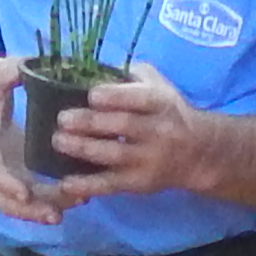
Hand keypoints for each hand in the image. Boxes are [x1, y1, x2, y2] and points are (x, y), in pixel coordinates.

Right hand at [0, 56, 64, 224]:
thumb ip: (7, 71)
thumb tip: (26, 66)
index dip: (5, 183)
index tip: (23, 192)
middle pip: (6, 200)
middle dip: (31, 210)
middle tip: (56, 213)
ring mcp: (4, 180)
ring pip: (22, 206)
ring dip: (48, 210)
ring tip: (77, 202)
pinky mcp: (18, 182)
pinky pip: (34, 200)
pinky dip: (54, 203)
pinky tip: (79, 198)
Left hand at [50, 63, 222, 199]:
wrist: (196, 153)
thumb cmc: (168, 112)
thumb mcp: (159, 86)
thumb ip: (131, 76)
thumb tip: (95, 70)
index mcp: (161, 103)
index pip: (139, 99)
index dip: (114, 97)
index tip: (91, 95)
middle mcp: (157, 132)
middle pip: (123, 127)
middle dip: (90, 122)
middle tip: (63, 119)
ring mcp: (148, 160)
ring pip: (114, 155)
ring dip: (84, 148)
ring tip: (59, 141)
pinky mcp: (139, 184)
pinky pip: (111, 185)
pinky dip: (88, 185)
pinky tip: (66, 183)